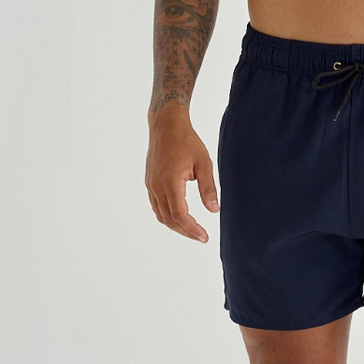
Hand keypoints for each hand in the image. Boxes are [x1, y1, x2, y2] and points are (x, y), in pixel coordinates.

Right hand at [145, 107, 219, 241]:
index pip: (180, 215)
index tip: (205, 237)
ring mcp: (151, 185)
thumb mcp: (204, 163)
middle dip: (185, 231)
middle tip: (201, 237)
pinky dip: (167, 216)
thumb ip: (208, 187)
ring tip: (192, 229)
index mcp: (170, 183)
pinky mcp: (150, 182)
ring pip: (161, 215)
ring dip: (176, 225)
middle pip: (169, 220)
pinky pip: (156, 206)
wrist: (166, 125)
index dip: (192, 229)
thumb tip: (214, 210)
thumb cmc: (187, 141)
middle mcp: (157, 186)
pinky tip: (180, 216)